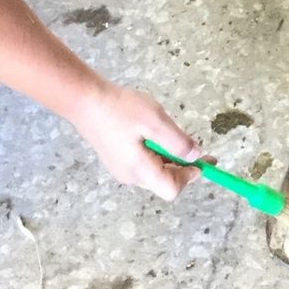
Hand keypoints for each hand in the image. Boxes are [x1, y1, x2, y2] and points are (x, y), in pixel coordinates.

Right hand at [71, 80, 201, 200]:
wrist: (85, 100)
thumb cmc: (120, 109)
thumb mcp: (155, 121)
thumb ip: (177, 142)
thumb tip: (196, 156)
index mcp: (140, 170)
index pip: (172, 189)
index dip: (190, 175)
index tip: (203, 158)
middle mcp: (130, 176)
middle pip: (164, 181)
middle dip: (181, 165)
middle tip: (191, 142)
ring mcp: (121, 169)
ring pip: (154, 171)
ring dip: (168, 156)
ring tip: (166, 131)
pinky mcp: (116, 159)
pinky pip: (143, 162)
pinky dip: (155, 152)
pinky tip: (150, 131)